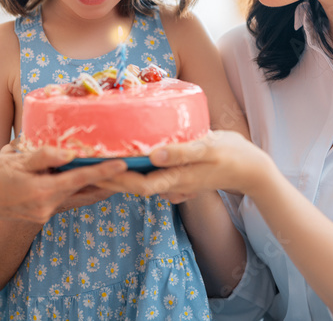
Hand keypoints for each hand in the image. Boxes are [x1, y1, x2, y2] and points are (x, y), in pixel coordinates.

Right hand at [0, 147, 126, 224]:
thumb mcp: (13, 160)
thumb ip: (42, 157)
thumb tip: (69, 153)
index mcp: (42, 191)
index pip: (81, 178)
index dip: (104, 171)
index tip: (124, 165)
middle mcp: (48, 205)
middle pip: (86, 192)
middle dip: (109, 182)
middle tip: (132, 171)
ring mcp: (45, 212)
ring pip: (78, 197)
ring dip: (96, 187)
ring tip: (117, 174)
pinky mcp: (41, 213)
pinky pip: (67, 199)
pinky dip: (80, 189)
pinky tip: (87, 178)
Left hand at [96, 130, 272, 198]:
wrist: (250, 168)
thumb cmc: (231, 154)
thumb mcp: (208, 148)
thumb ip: (182, 152)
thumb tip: (154, 155)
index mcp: (175, 179)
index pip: (137, 184)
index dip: (113, 178)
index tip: (92, 166)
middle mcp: (170, 184)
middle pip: (131, 185)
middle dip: (106, 176)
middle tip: (82, 162)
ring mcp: (172, 181)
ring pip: (138, 180)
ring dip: (117, 172)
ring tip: (93, 158)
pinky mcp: (175, 175)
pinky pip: (149, 174)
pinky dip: (132, 167)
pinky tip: (121, 155)